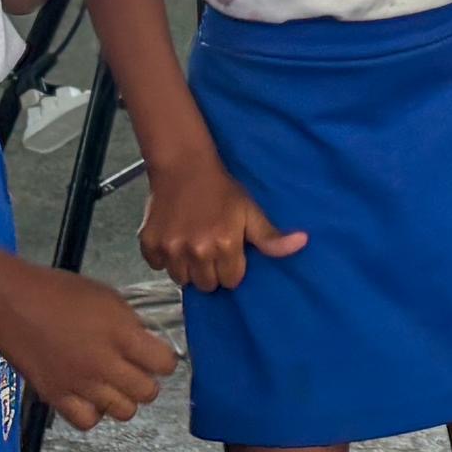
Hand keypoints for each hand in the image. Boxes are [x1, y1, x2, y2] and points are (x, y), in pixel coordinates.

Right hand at [0, 257, 177, 430]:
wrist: (11, 302)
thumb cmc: (57, 291)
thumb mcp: (107, 297)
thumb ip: (130, 324)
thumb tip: (145, 343)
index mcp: (121, 333)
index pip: (164, 363)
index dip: (163, 359)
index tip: (155, 355)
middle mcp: (104, 364)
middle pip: (147, 392)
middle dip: (146, 380)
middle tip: (134, 369)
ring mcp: (81, 384)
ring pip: (123, 412)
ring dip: (123, 398)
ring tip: (111, 384)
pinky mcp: (57, 397)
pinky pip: (88, 421)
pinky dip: (93, 412)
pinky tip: (89, 396)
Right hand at [138, 155, 303, 298]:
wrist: (183, 166)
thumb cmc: (222, 190)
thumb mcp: (251, 211)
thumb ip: (272, 237)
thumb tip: (303, 243)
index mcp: (224, 245)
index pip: (231, 281)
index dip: (231, 268)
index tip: (228, 252)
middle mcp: (196, 251)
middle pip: (206, 284)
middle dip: (210, 271)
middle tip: (209, 248)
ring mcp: (170, 249)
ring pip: (181, 278)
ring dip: (187, 267)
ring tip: (191, 245)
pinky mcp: (148, 244)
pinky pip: (157, 266)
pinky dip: (163, 258)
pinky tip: (173, 240)